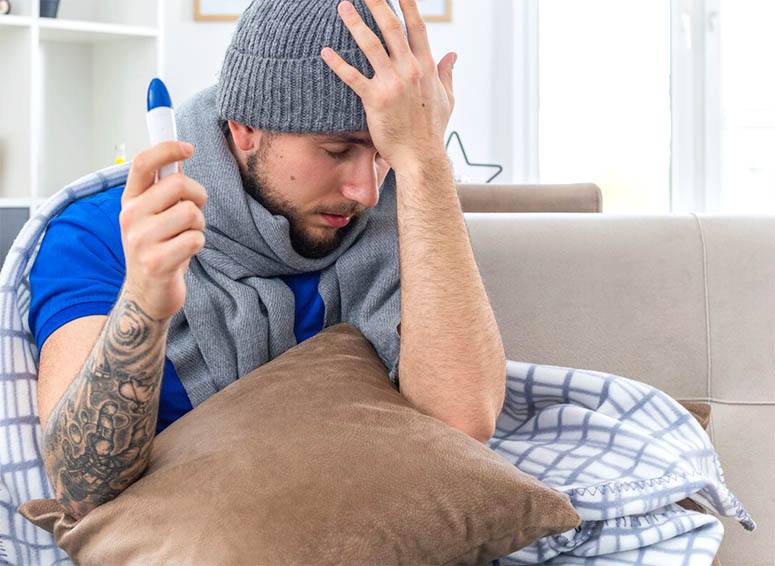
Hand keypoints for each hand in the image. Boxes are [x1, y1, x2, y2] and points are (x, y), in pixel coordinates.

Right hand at [120, 141, 207, 319]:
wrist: (148, 293)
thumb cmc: (158, 248)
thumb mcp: (155, 214)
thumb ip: (165, 186)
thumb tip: (180, 152)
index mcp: (130, 200)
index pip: (143, 162)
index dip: (167, 148)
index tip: (189, 148)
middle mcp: (130, 216)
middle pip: (179, 185)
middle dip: (197, 196)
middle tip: (193, 214)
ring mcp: (140, 240)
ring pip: (191, 212)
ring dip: (199, 225)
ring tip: (186, 237)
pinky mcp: (156, 262)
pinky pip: (195, 239)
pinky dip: (198, 244)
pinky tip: (185, 253)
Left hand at [321, 0, 455, 169]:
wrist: (421, 156)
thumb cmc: (432, 130)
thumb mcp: (447, 98)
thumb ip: (446, 73)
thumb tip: (452, 54)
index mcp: (426, 67)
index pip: (417, 28)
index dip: (408, 5)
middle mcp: (410, 70)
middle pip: (391, 28)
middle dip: (378, 4)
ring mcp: (392, 84)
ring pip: (370, 45)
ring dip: (355, 24)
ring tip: (342, 7)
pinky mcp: (375, 100)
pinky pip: (353, 76)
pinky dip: (337, 63)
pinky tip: (325, 51)